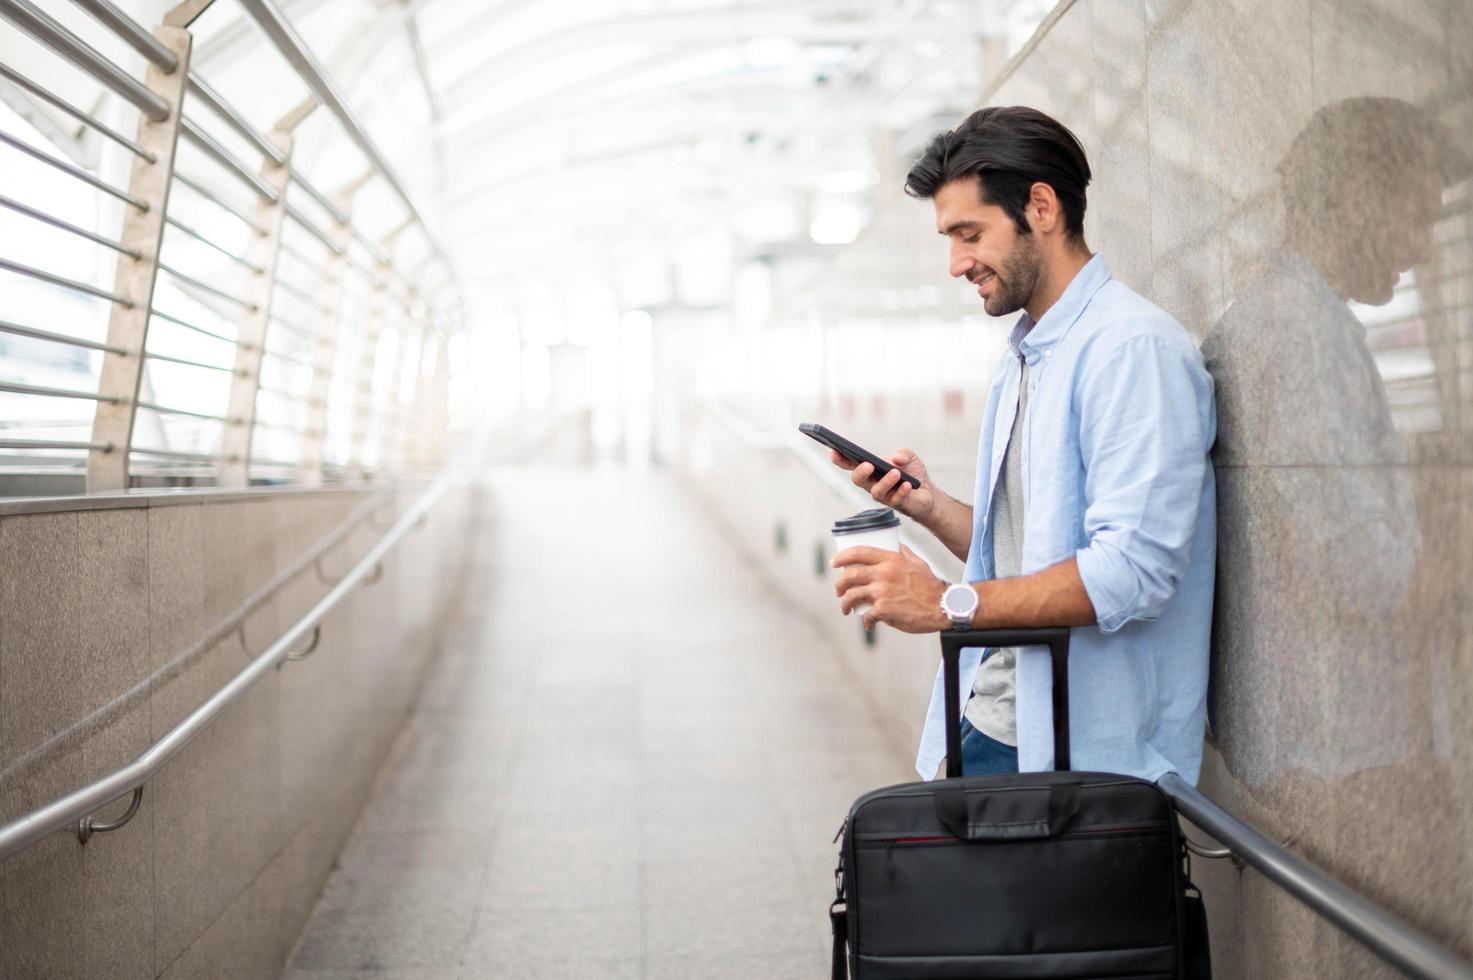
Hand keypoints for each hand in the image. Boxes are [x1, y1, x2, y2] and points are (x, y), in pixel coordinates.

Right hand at [830, 448, 937, 524]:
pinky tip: (907, 484)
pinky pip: (895, 499)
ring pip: (876, 491)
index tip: (834, 452)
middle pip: (858, 480)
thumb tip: (895, 459)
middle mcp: (873, 484)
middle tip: (868, 464)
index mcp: (871, 470)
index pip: (851, 464)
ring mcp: (884, 496)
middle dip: (861, 472)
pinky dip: (901, 491)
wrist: (928, 493)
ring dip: (885, 481)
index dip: (841, 459)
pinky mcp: (897, 505)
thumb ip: (903, 453)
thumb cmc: (913, 474)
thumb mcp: (910, 457)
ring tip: (896, 473)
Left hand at [832, 544, 948, 632]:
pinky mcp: (883, 610)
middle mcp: (883, 573)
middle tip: (838, 590)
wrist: (942, 607)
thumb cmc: (930, 586)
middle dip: (839, 584)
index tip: (834, 563)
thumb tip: (895, 545)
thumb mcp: (917, 562)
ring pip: (852, 596)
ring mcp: (882, 592)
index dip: (842, 557)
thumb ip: (904, 553)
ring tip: (846, 608)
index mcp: (891, 559)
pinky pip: (866, 616)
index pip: (859, 552)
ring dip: (845, 604)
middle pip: (850, 576)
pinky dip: (866, 622)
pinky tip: (869, 624)